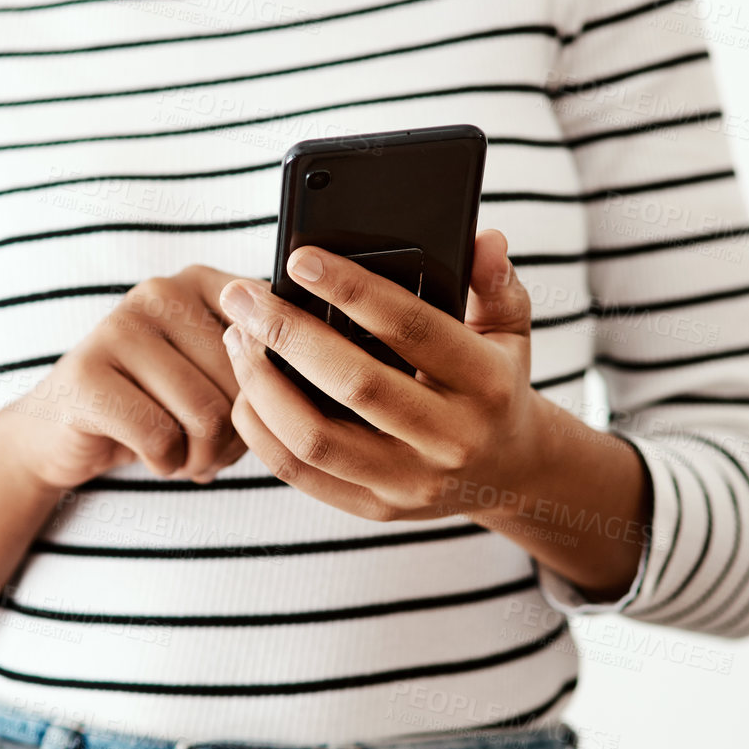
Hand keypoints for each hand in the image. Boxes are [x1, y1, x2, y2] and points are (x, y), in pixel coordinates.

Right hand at [0, 264, 248, 490]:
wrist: (63, 431)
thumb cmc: (155, 405)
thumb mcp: (212, 376)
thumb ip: (257, 364)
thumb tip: (291, 384)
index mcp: (200, 282)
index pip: (271, 341)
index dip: (270, 395)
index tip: (244, 412)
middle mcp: (160, 291)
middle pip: (242, 383)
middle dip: (235, 437)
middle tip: (208, 449)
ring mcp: (117, 326)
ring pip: (206, 414)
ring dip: (202, 456)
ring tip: (184, 454)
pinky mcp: (86, 374)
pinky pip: (160, 437)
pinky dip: (165, 464)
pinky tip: (151, 456)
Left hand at [216, 230, 542, 521]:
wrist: (511, 474)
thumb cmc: (495, 387)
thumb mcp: (509, 332)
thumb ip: (495, 284)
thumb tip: (484, 239)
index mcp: (486, 384)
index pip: (411, 328)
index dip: (352, 290)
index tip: (300, 260)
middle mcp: (450, 439)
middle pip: (354, 384)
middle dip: (286, 334)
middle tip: (242, 296)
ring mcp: (410, 482)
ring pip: (314, 438)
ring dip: (262, 385)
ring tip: (237, 339)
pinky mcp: (375, 508)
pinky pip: (299, 473)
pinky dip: (261, 430)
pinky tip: (245, 390)